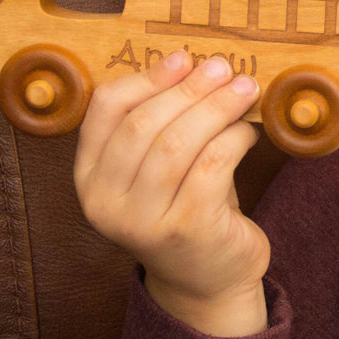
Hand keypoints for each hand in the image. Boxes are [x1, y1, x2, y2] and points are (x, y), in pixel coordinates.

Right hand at [74, 50, 270, 335]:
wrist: (208, 280)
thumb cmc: (187, 206)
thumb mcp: (159, 167)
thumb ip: (161, 122)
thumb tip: (189, 62)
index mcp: (89, 177)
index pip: (105, 110)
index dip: (147, 77)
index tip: (183, 58)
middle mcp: (104, 202)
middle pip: (144, 123)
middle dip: (189, 89)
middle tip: (224, 67)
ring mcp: (142, 221)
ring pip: (178, 143)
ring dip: (217, 107)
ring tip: (245, 89)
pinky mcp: (186, 230)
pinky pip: (212, 166)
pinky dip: (234, 138)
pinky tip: (249, 131)